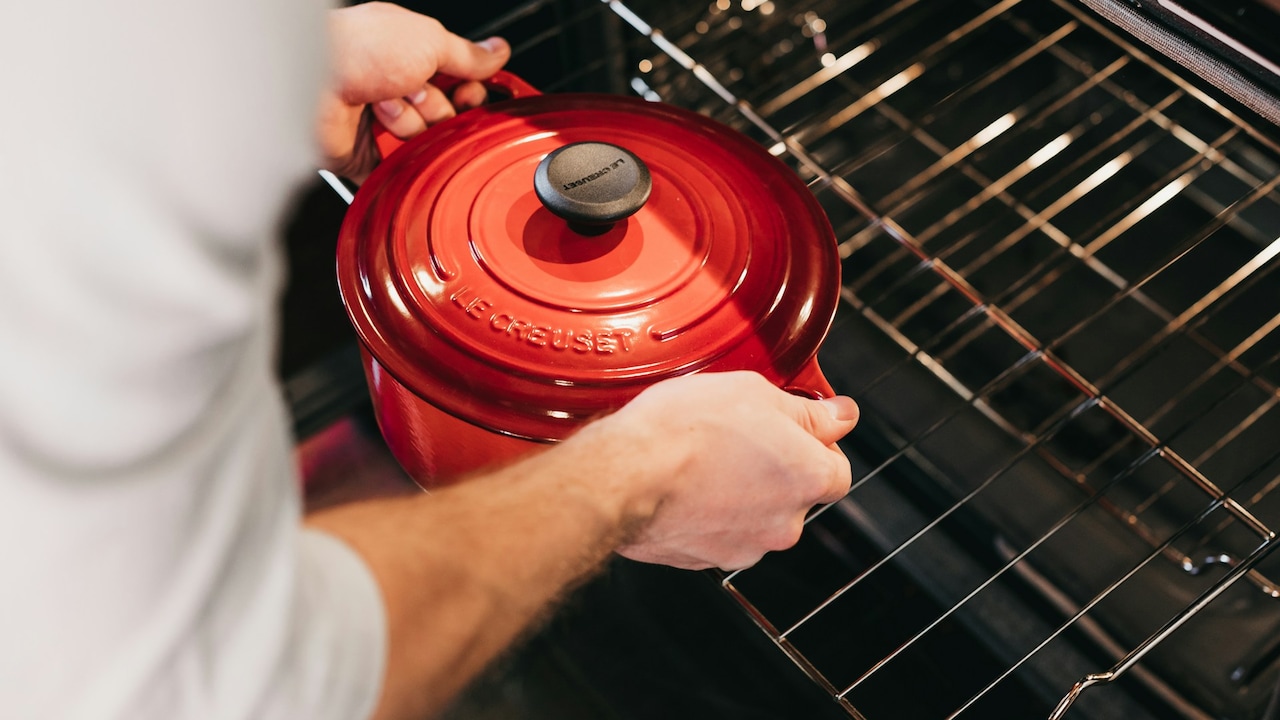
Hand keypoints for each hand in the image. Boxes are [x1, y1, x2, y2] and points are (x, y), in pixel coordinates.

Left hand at [318, 2, 510, 181]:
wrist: (312, 82)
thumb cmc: (359, 49)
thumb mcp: (428, 40)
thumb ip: (467, 54)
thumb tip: (498, 52)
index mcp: (411, 55)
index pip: (460, 84)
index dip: (470, 93)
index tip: (469, 94)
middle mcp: (396, 86)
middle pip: (446, 116)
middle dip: (435, 108)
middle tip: (414, 91)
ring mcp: (382, 122)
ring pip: (425, 141)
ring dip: (409, 125)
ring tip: (383, 108)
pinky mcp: (368, 155)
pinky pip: (402, 168)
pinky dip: (397, 155)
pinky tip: (379, 134)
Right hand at [584, 371, 858, 570]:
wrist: (624, 475)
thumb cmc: (685, 429)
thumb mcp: (755, 392)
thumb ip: (808, 412)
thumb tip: (841, 415)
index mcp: (808, 478)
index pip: (837, 470)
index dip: (816, 446)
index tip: (794, 428)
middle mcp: (785, 523)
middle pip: (794, 495)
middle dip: (774, 469)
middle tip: (738, 437)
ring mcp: (744, 547)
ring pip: (755, 516)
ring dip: (739, 493)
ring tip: (703, 459)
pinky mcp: (704, 561)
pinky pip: (717, 533)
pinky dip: (707, 513)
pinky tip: (683, 484)